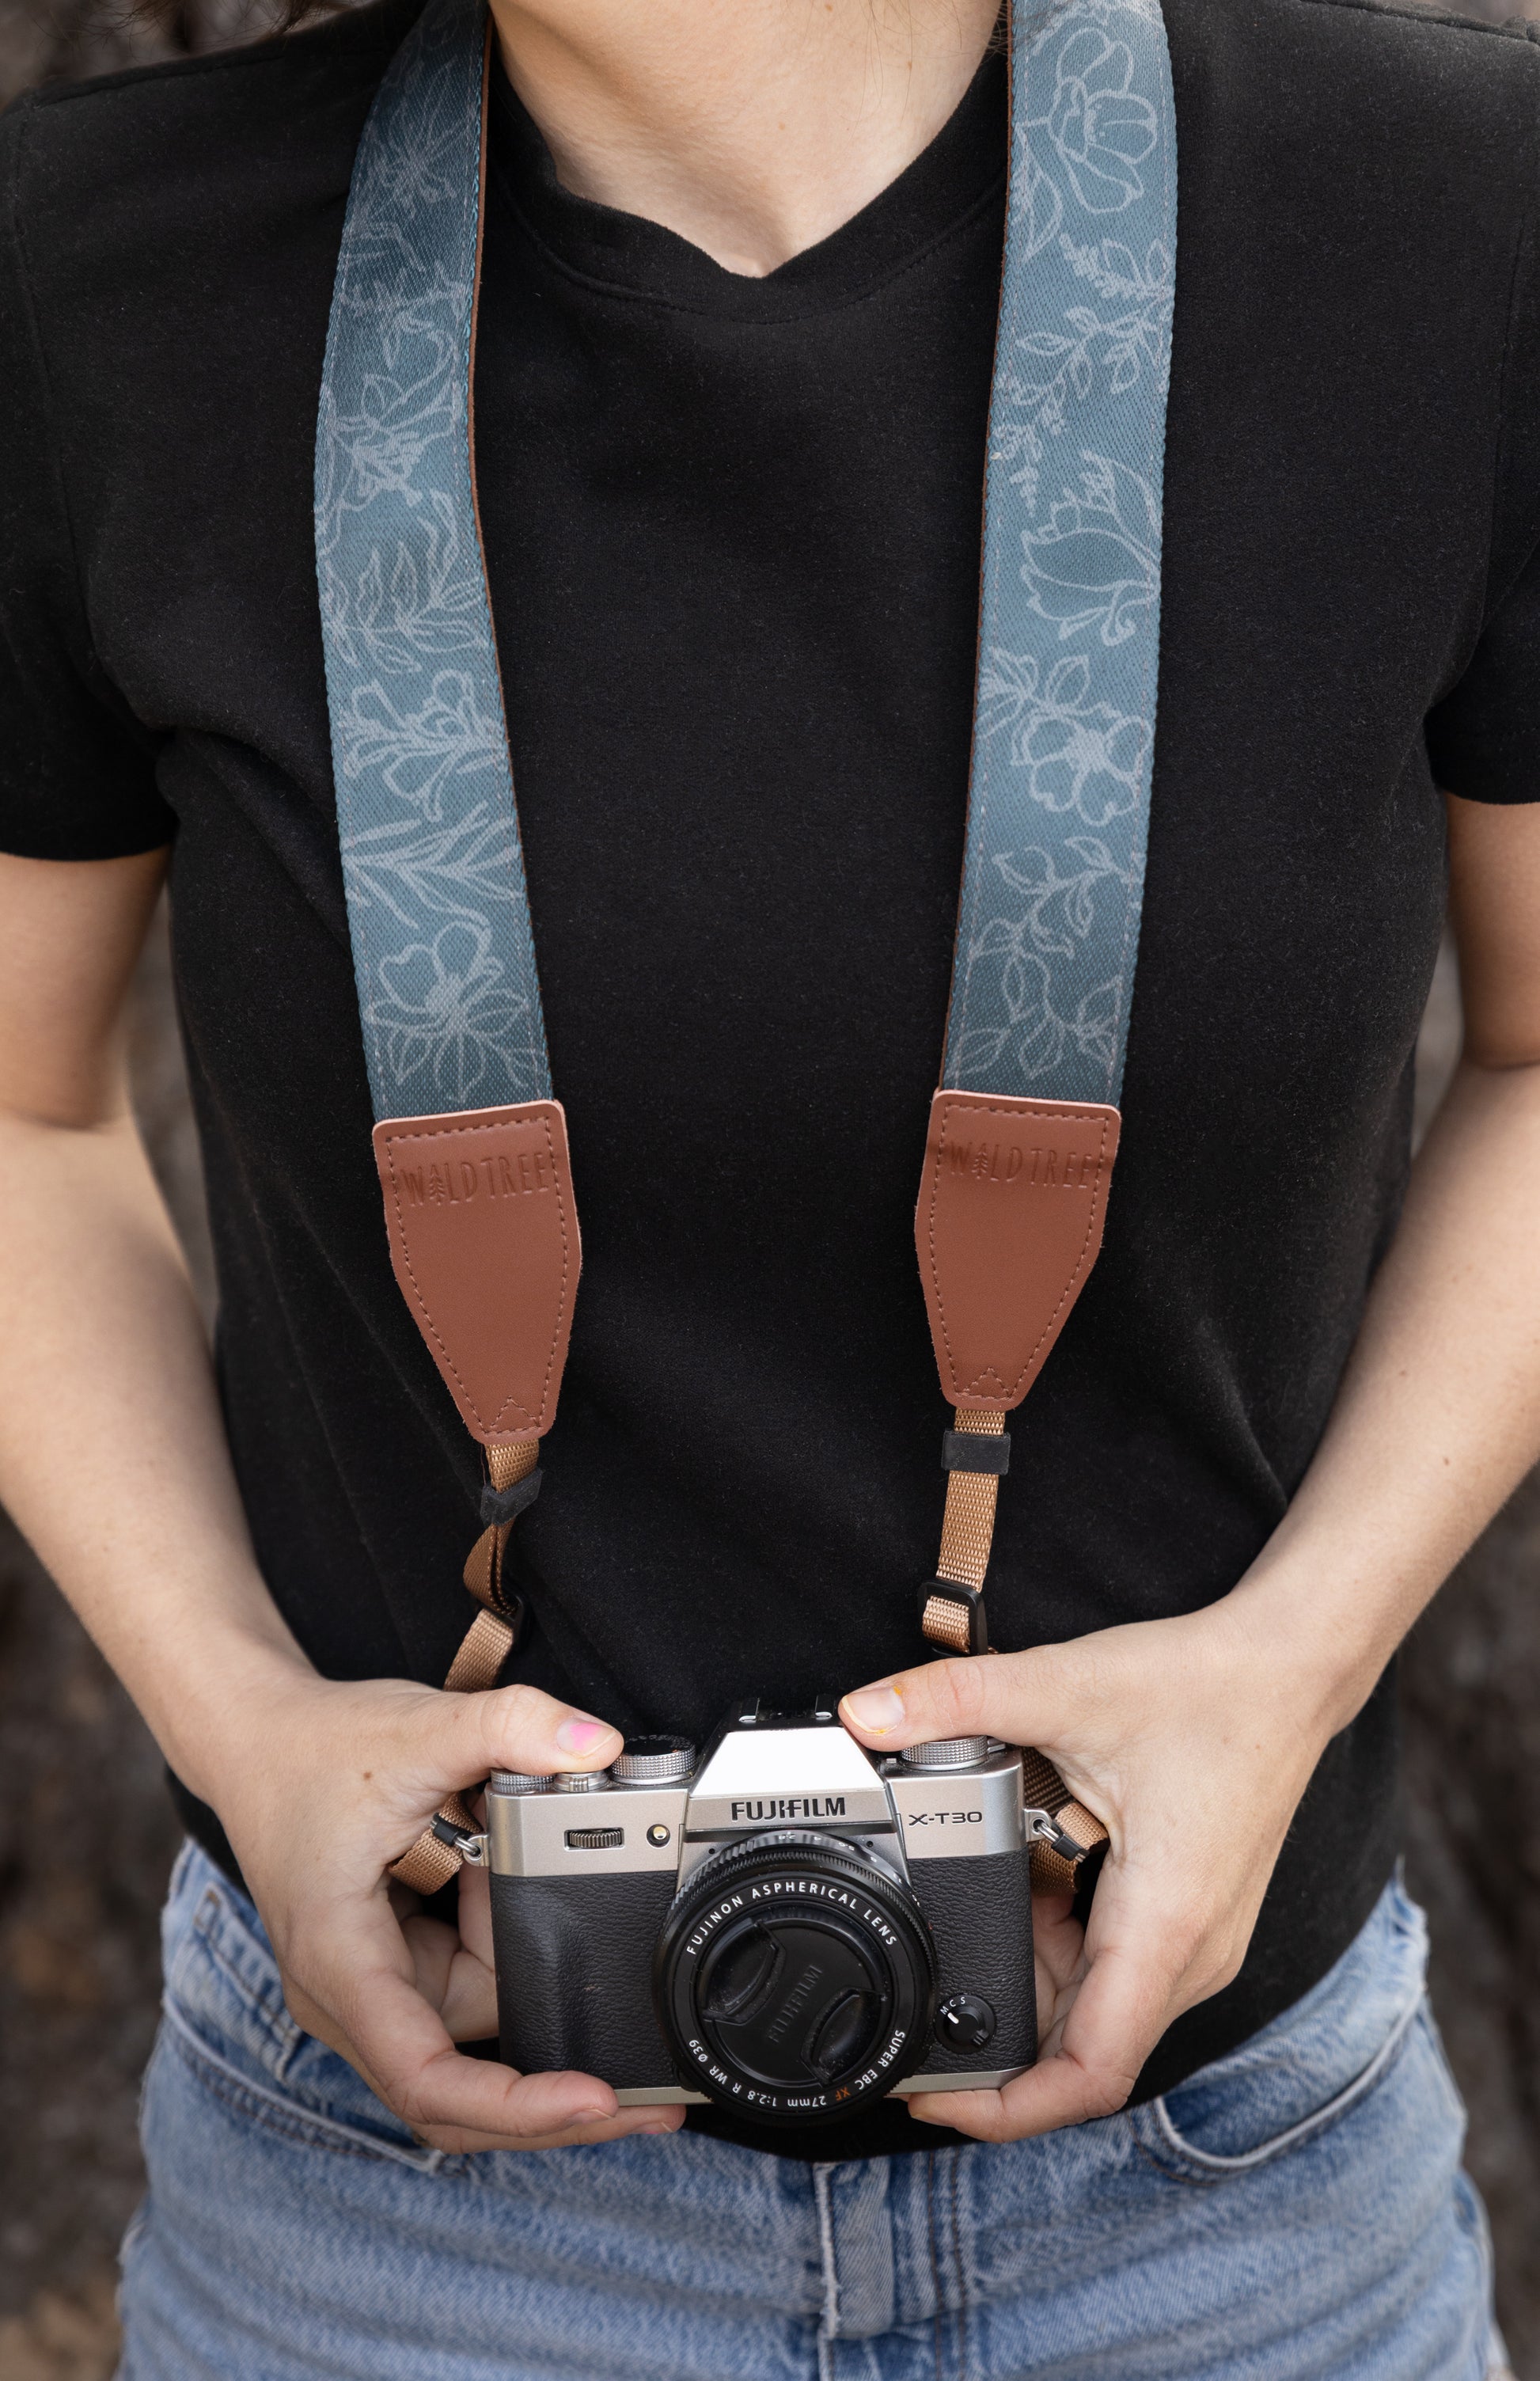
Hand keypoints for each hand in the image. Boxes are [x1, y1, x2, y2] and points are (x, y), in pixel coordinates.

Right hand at [203, 1657, 686, 2152]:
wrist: (260, 1742)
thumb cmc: (314, 1752)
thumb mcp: (418, 1727)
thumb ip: (511, 1725)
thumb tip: (600, 1745)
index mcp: (344, 1967)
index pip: (429, 2079)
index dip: (515, 2106)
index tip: (594, 2100)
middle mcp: (357, 1999)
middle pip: (468, 2085)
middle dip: (559, 2097)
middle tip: (658, 2106)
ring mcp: (382, 1988)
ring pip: (484, 2025)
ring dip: (538, 1983)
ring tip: (587, 1927)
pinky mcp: (403, 1967)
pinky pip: (478, 1982)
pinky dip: (519, 1950)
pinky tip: (544, 1908)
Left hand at [839, 1595, 1343, 2140]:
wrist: (1292, 1668)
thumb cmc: (1210, 1687)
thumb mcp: (1067, 1685)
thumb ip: (958, 1699)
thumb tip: (868, 1713)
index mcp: (1165, 1927)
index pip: (1089, 2074)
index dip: (1006, 2109)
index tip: (932, 2099)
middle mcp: (1190, 1954)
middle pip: (1078, 2047)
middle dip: (991, 2037)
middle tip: (912, 2003)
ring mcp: (1196, 1941)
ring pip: (1092, 2005)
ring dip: (1021, 1975)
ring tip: (961, 1917)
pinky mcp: (1188, 1917)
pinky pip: (1111, 1965)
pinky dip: (1053, 1941)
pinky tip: (1019, 1882)